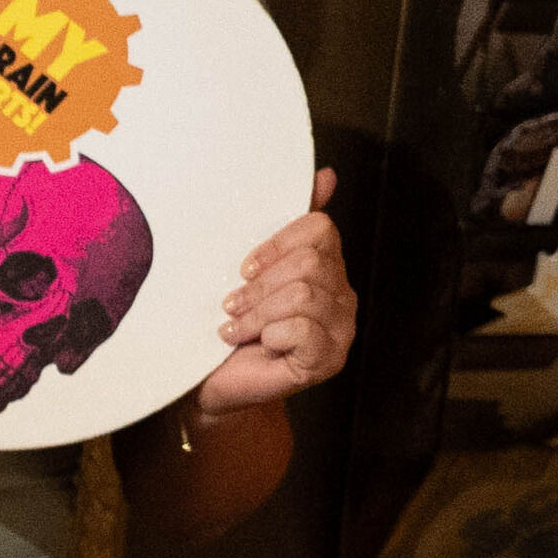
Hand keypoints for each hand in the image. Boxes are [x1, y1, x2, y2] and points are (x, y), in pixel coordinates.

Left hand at [189, 181, 358, 415]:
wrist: (214, 382)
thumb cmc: (231, 325)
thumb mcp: (251, 270)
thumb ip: (282, 225)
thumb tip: (326, 175)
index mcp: (328, 267)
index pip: (319, 229)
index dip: (275, 244)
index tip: (244, 268)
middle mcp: (343, 296)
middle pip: (309, 263)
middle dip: (260, 285)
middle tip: (234, 304)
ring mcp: (340, 331)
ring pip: (302, 295)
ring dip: (257, 312)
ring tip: (237, 327)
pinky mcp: (327, 360)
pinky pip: (300, 329)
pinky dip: (268, 335)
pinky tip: (257, 344)